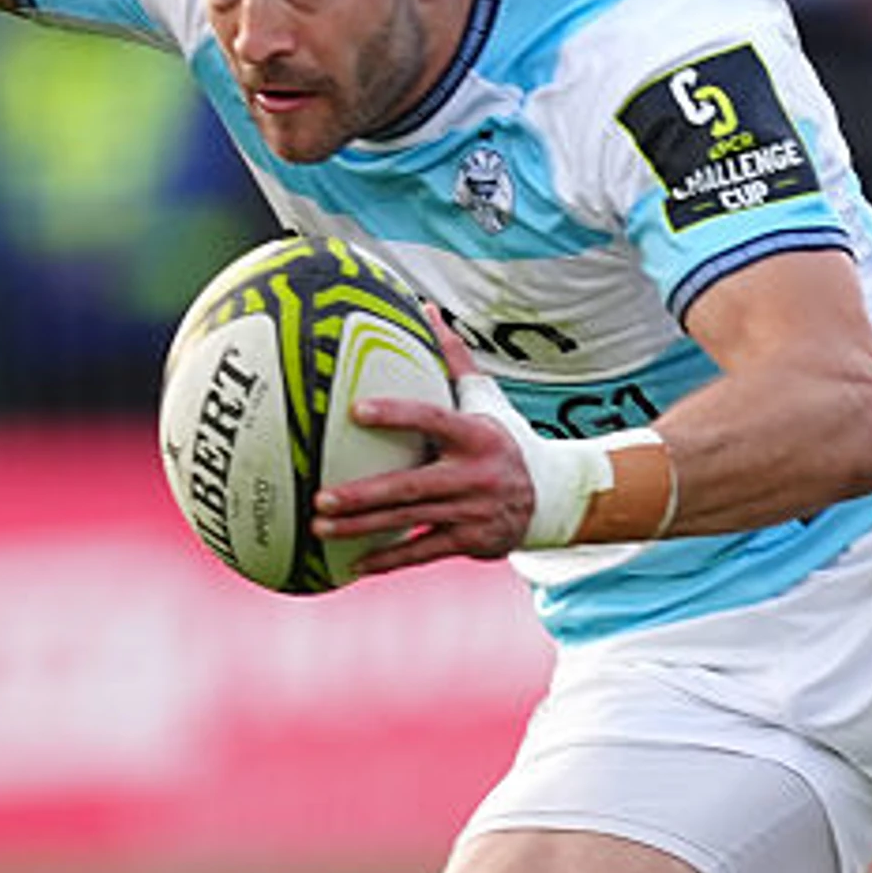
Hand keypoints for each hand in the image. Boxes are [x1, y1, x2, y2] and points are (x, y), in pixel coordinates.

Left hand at [311, 325, 549, 574]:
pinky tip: (353, 563)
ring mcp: (473, 512)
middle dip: (365, 494)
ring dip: (363, 527)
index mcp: (476, 435)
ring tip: (320, 526)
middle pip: (413, 485)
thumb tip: (425, 308)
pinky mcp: (471, 541)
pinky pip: (423, 552)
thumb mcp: (485, 399)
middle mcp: (476, 475)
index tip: (355, 410)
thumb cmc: (503, 439)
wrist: (551, 497)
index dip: (396, 415)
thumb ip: (452, 359)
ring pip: (410, 522)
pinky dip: (388, 560)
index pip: (433, 420)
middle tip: (321, 496)